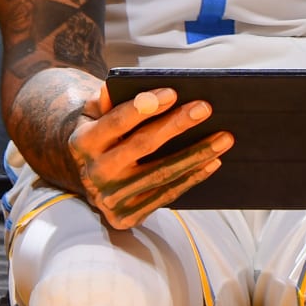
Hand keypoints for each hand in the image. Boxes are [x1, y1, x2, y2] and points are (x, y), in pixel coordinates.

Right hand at [65, 85, 233, 230]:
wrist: (89, 176)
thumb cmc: (103, 134)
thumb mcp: (95, 114)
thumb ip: (107, 100)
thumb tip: (122, 89)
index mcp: (81, 142)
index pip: (115, 122)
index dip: (144, 107)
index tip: (173, 93)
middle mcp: (93, 173)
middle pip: (142, 145)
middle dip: (176, 125)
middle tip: (205, 108)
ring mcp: (110, 198)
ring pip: (161, 173)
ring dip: (196, 154)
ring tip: (224, 137)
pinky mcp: (126, 216)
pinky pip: (166, 195)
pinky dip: (192, 178)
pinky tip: (213, 161)